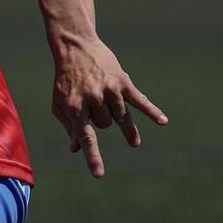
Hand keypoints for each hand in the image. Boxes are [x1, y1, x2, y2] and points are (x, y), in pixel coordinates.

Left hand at [50, 34, 166, 177]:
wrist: (75, 48)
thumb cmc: (65, 80)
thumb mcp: (59, 104)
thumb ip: (69, 126)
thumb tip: (75, 150)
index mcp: (75, 108)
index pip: (86, 138)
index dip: (93, 156)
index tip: (99, 174)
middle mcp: (93, 100)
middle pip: (105, 125)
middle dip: (102, 121)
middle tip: (94, 107)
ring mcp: (109, 90)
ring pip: (120, 117)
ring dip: (121, 123)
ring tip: (130, 137)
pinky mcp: (122, 82)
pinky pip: (139, 100)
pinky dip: (151, 111)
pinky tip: (162, 121)